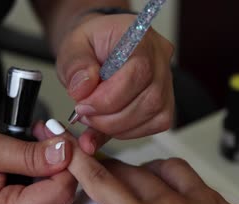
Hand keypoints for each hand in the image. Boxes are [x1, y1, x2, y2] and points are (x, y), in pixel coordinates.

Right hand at [0, 129, 76, 203]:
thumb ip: (28, 153)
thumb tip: (65, 152)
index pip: (60, 193)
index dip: (67, 161)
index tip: (60, 137)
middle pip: (57, 198)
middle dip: (56, 162)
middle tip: (42, 134)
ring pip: (47, 199)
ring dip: (44, 168)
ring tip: (28, 143)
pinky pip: (33, 203)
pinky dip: (33, 178)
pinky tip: (20, 161)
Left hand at [56, 14, 174, 153]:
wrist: (97, 48)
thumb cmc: (90, 44)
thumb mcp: (72, 46)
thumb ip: (75, 65)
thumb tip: (82, 89)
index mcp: (140, 38)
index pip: (139, 72)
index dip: (109, 97)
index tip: (83, 105)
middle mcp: (160, 59)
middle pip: (150, 99)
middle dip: (111, 118)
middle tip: (84, 114)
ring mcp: (166, 82)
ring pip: (154, 116)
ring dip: (117, 127)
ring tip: (93, 117)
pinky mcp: (165, 102)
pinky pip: (154, 125)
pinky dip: (127, 131)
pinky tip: (107, 124)